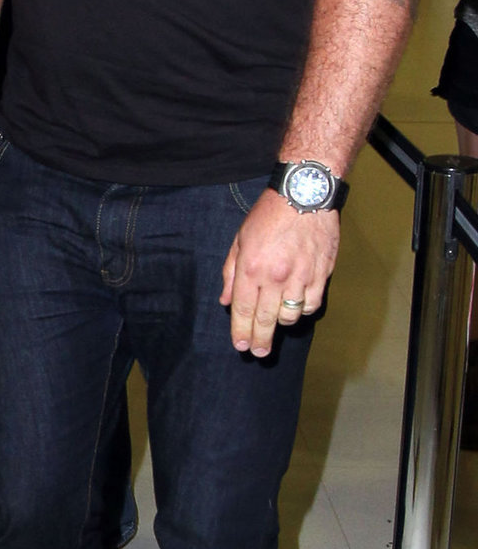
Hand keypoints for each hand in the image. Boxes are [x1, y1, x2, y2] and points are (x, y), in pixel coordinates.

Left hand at [220, 190, 339, 356]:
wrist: (303, 195)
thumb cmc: (268, 215)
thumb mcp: (239, 240)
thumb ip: (231, 273)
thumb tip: (226, 300)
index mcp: (251, 268)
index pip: (244, 310)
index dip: (242, 331)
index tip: (241, 346)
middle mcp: (275, 276)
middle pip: (266, 320)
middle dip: (261, 340)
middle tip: (258, 353)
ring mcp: (300, 277)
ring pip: (291, 315)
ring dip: (281, 322)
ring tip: (275, 320)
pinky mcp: (321, 274)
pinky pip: (311, 304)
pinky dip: (303, 309)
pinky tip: (296, 306)